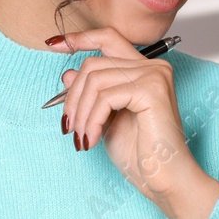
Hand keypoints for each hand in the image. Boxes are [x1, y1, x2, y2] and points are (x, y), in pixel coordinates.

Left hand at [50, 28, 218, 218]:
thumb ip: (91, 95)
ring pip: (96, 80)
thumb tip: (67, 73)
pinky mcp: (152, 90)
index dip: (79, 39)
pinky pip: (106, 97)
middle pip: (94, 63)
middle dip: (73, 96)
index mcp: (144, 71)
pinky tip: (92, 140)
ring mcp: (154, 76)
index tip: (54, 44)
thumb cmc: (140, 155)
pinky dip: (92, 120)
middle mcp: (153, 67)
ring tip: (82, 138)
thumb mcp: (105, 120)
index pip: (108, 38)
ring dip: (81, 113)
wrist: (164, 180)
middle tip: (69, 126)